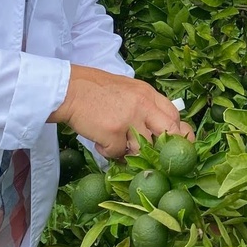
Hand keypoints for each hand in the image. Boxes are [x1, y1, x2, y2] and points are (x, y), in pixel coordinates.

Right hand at [48, 65, 193, 159]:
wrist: (68, 89)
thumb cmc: (94, 90)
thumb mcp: (127, 90)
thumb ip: (144, 106)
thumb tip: (155, 130)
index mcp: (148, 94)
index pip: (174, 115)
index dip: (177, 132)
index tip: (175, 144)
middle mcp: (143, 105)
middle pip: (169, 132)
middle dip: (165, 148)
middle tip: (155, 157)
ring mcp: (129, 119)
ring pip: (143, 149)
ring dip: (130, 152)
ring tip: (116, 144)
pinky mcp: (113, 133)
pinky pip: (117, 153)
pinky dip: (107, 151)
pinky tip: (99, 141)